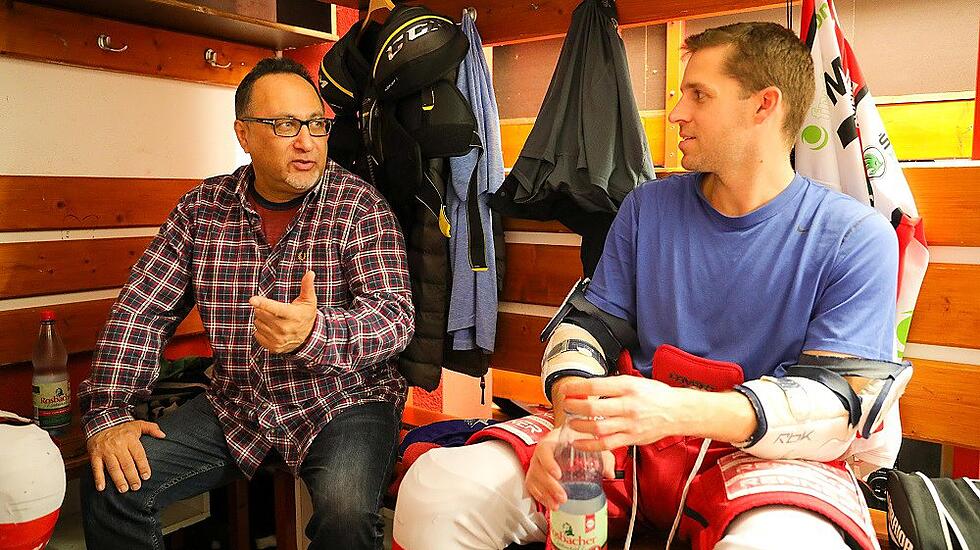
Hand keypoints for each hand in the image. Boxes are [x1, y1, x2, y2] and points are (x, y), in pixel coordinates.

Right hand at [86, 420, 165, 492]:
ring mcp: (106, 451)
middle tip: (136, 487)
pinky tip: (101, 487)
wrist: (100, 423)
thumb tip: (163, 435)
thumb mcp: (138, 424)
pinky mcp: (95, 455)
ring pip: (113, 467)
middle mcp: (118, 445)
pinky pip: (96, 468)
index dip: (143, 466)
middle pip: (126, 464)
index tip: (146, 476)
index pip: (138, 454)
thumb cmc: (121, 428)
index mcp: (130, 438)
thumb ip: (152, 428)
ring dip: (118, 480)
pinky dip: (98, 478)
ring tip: (123, 489)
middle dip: (132, 477)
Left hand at [249, 270, 317, 352]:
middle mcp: (284, 329)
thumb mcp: (309, 301)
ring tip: (273, 319)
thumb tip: (310, 273)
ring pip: (257, 323)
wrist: (308, 338)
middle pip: (261, 314)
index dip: (263, 303)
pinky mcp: (273, 347)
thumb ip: (307, 287)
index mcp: (292, 316)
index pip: (275, 309)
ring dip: (261, 319)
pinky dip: (261, 330)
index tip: (252, 299)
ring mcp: (278, 339)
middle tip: (273, 309)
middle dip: (262, 308)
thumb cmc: (306, 315)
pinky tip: (271, 328)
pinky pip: (256, 334)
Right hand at [525, 428, 615, 510]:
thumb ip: (603, 457)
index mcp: (551, 441)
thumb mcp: (591, 443)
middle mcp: (541, 453)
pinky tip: (551, 503)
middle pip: (538, 469)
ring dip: (545, 494)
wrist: (569, 437)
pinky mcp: (536, 475)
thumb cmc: (577, 438)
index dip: (549, 463)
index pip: (544, 450)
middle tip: (562, 496)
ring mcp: (537, 464)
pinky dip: (541, 497)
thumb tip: (609, 473)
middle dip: (550, 486)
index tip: (558, 474)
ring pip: (534, 480)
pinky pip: (533, 486)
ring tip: (558, 504)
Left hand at [561, 375, 686, 450]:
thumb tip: (588, 387)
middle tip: (566, 406)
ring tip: (571, 423)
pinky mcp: (631, 439)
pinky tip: (578, 443)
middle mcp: (628, 405)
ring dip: (579, 427)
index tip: (566, 390)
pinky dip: (589, 445)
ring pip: (597, 428)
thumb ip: (613, 385)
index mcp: (627, 387)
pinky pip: (606, 444)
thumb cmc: (656, 395)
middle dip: (574, 408)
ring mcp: (629, 424)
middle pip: (593, 409)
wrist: (677, 412)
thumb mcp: (634, 381)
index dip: (577, 388)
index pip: (596, 386)